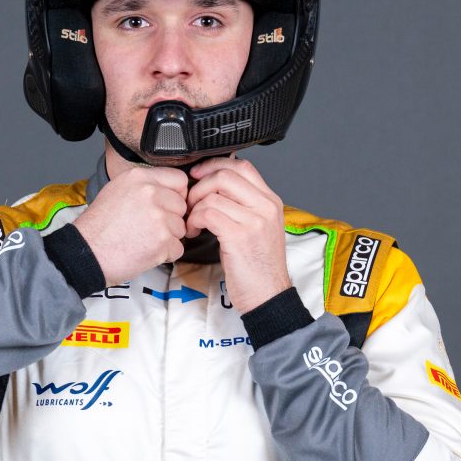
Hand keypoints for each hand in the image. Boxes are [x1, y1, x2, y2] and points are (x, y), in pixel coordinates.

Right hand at [72, 165, 188, 284]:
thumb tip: (167, 191)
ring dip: (168, 238)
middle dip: (171, 219)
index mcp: (139, 178)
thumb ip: (144, 186)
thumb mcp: (116, 190)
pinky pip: (178, 248)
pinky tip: (146, 252)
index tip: (167, 205)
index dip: (176, 195)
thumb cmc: (97, 227)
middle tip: (150, 228)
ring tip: (144, 240)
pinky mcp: (162, 241)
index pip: (179, 180)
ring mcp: (158, 218)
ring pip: (181, 228)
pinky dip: (166, 254)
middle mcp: (151, 193)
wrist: (86, 253)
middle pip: (181, 205)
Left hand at [186, 156, 291, 309]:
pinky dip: (194, 220)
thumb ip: (243, 205)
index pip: (242, 166)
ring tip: (192, 222)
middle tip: (189, 202)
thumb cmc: (258, 266)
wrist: (268, 295)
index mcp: (271, 201)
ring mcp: (254, 220)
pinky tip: (193, 231)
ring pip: (212, 194)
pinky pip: (208, 213)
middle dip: (199, 185)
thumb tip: (215, 185)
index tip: (198, 174)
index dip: (215, 165)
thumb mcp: (258, 228)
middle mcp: (266, 206)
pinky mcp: (239, 235)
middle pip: (225, 175)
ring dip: (194, 206)